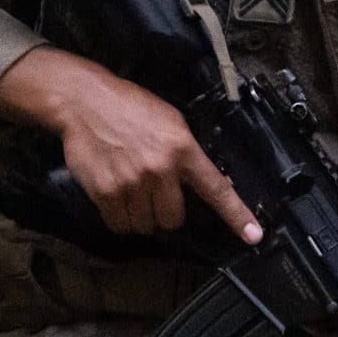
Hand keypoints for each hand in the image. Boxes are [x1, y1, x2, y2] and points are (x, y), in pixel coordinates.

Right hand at [55, 72, 260, 241]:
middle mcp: (160, 169)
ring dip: (139, 216)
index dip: (236, 215)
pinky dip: (118, 218)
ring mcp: (132, 183)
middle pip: (173, 219)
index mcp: (182, 149)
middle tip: (152, 193)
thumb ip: (187, 152)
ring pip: (145, 225)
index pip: (216, 189)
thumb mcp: (170, 120)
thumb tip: (208, 181)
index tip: (253, 235)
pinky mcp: (106, 192)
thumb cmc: (128, 106)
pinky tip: (115, 196)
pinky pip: (119, 224)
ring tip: (130, 190)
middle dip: (164, 212)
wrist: (84, 100)